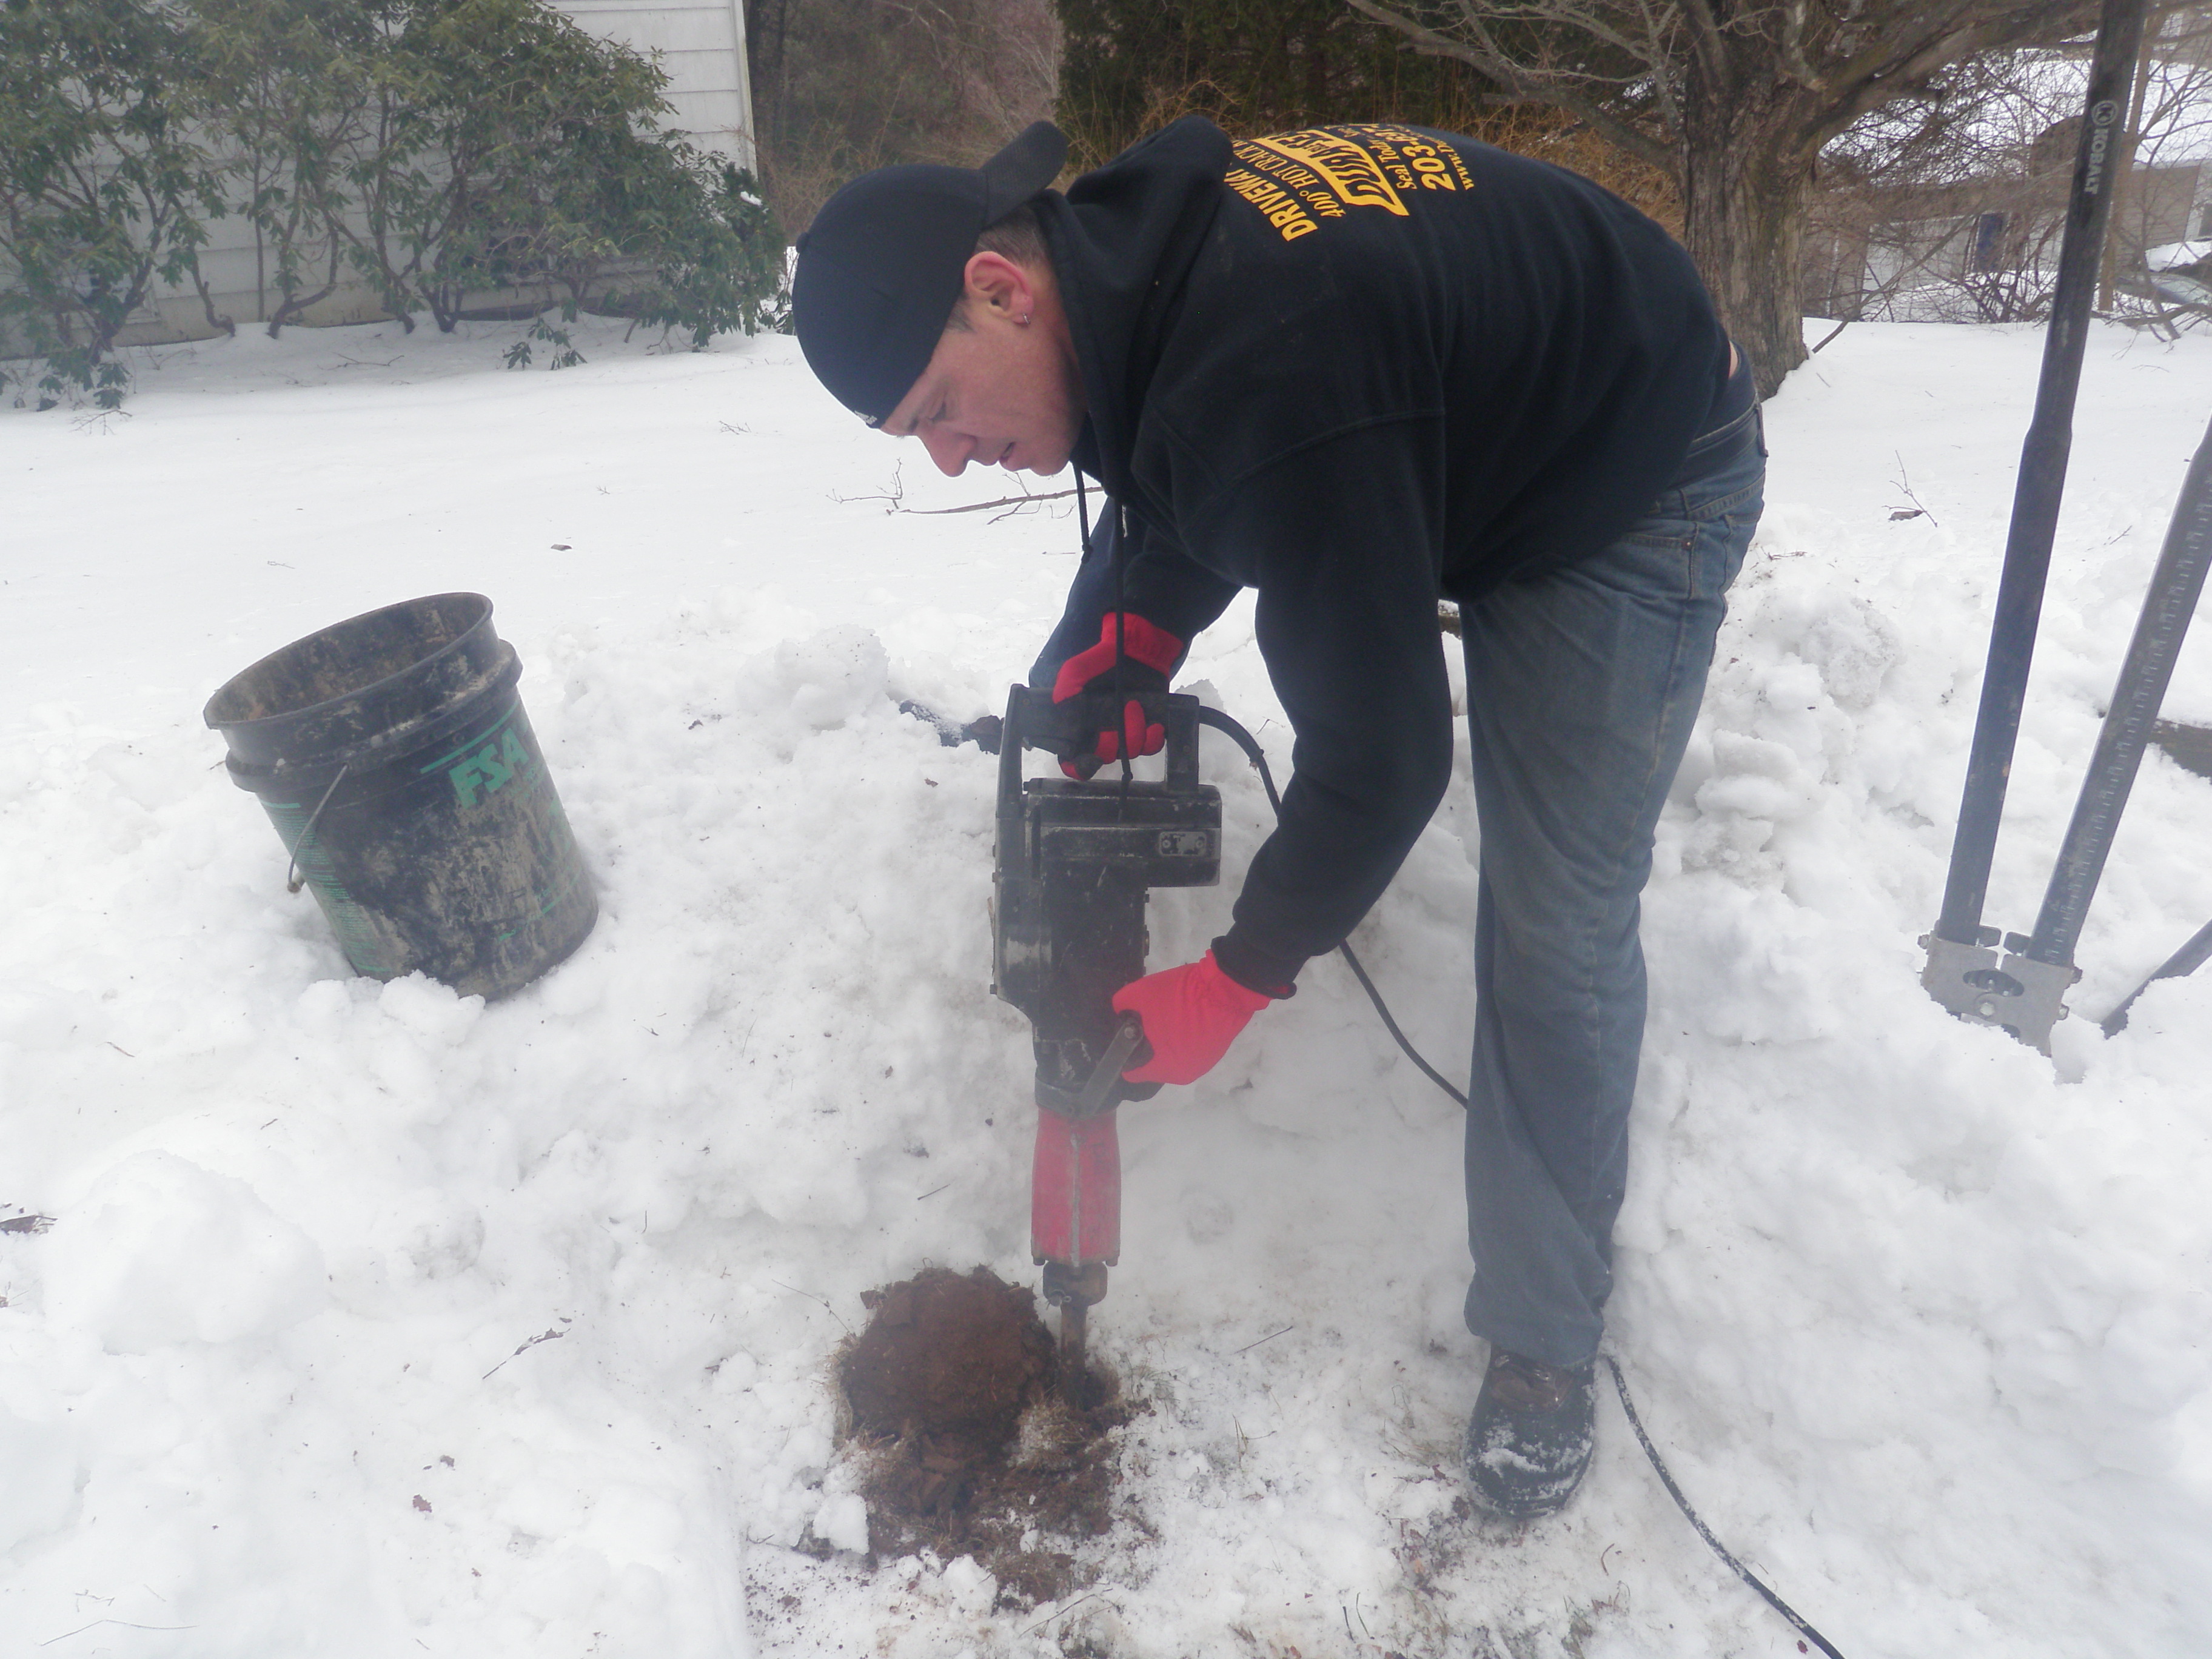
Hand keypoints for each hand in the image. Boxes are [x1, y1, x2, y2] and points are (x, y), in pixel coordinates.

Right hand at [1051, 613, 1181, 776]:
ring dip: (1134, 732)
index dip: (1079, 767)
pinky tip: (1153, 724)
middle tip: (1119, 711)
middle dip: (1112, 740)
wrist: (1136, 651)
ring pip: (1130, 752)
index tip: (1090, 758)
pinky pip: (1151, 747)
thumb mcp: (1075, 671)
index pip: (1074, 761)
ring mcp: (1126, 734)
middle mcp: (1103, 735)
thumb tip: (1062, 715)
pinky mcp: (1149, 730)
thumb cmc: (1102, 661)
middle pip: (1106, 756)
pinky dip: (1153, 739)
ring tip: (1135, 706)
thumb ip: (1065, 692)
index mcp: (1082, 727)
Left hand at [1112, 951, 1273, 1084]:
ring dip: (1167, 1041)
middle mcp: (1180, 1073)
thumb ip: (1122, 1007)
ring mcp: (1200, 1065)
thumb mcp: (1139, 993)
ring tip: (1171, 1016)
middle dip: (1148, 1045)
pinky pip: (1189, 1049)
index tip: (1126, 1036)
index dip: (1124, 1054)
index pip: (1131, 1072)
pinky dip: (1185, 1037)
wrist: (1226, 989)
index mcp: (1160, 1067)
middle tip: (1149, 1020)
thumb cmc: (1180, 996)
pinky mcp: (1214, 1053)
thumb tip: (1120, 1015)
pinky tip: (1187, 1017)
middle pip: (1152, 1063)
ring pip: (1171, 1056)